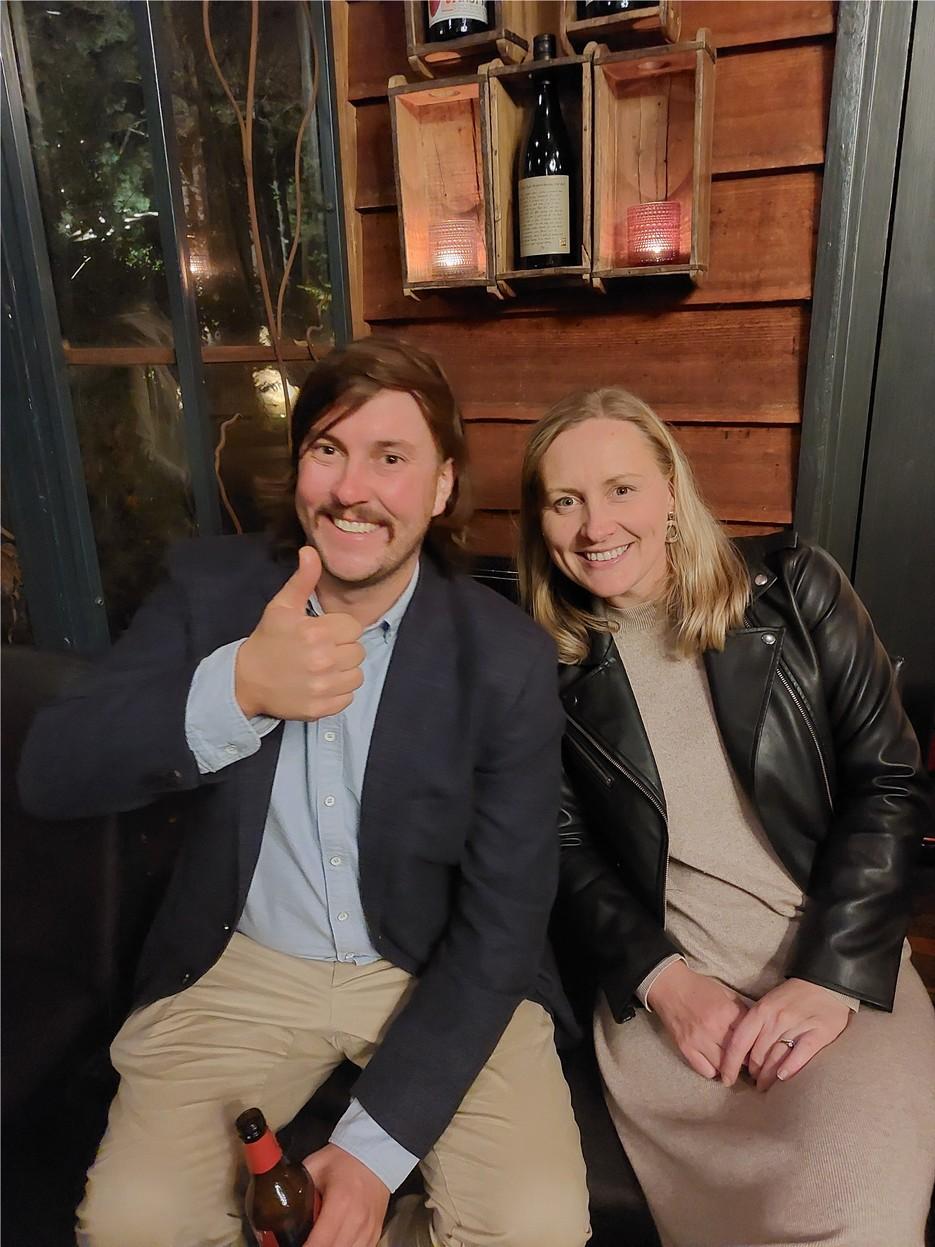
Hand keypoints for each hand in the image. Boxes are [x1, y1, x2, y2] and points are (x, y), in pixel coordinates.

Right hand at [235, 547, 363, 720]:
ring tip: (323, 668)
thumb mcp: (282, 607)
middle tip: (321, 651)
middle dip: (343, 649)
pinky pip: (348, 698)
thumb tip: (310, 551)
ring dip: (344, 672)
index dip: (340, 629)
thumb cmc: (268, 640)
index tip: (323, 632)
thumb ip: (302, 580)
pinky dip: (338, 692)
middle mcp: (323, 660)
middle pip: (358, 652)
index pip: (353, 628)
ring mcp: (323, 686)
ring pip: (357, 675)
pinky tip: (320, 684)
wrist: (246, 680)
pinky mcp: (321, 708)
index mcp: (317, 632)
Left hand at [302, 1144, 389, 1246]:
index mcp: (340, 1203)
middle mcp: (356, 1220)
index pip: (319, 1243)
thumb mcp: (315, 1165)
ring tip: (319, 1241)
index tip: (293, 1245)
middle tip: (305, 1242)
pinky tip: (336, 1242)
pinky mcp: (375, 1233)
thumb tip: (277, 1199)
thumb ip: (296, 1184)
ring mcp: (368, 1229)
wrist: (376, 1154)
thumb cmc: (344, 1159)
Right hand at [646, 960, 748, 1079]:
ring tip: (731, 1064)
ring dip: (729, 1067)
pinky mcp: (685, 1048)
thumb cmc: (700, 987)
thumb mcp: (726, 993)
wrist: (670, 986)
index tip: (757, 1050)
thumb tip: (756, 1030)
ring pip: (723, 1067)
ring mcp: (698, 1040)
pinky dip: (712, 1070)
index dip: (756, 1046)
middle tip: (747, 1059)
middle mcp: (714, 1029)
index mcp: (728, 1012)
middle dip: (745, 1060)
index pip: (750, 1039)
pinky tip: (714, 1063)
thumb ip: (742, 1012)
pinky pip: (705, 1070)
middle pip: (739, 1057)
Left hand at [720, 977, 850, 1091]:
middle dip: (753, 1072)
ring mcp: (797, 1026)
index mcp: (761, 1010)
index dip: (730, 1063)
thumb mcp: (768, 1003)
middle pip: (758, 1054)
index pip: (740, 1042)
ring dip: (768, 1075)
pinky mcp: (818, 1033)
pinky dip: (790, 1067)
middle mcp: (776, 1019)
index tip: (726, 1079)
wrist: (824, 983)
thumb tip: (743, 1052)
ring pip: (776, 1057)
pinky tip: (782, 1077)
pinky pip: (800, 1054)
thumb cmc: (792, 997)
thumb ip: (756, 1024)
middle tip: (753, 1082)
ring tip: (764, 1085)